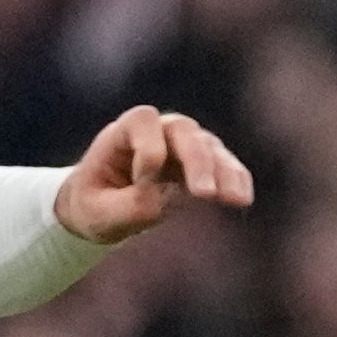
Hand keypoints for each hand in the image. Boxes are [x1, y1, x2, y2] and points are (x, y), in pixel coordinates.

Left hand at [50, 104, 256, 243]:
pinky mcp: (201, 165)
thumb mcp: (97, 213)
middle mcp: (158, 131)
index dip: (147, 149)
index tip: (141, 182)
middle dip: (196, 161)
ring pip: (209, 148)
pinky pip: (223, 167)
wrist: (101, 208)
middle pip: (184, 131)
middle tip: (204, 194)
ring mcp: (183, 146)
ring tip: (236, 200)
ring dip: (224, 173)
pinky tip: (244, 198)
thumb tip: (164, 199)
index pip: (143, 122)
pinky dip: (234, 180)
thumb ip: (126, 207)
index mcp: (123, 132)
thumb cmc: (93, 205)